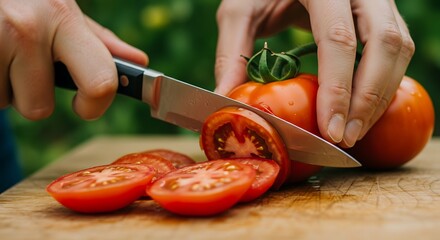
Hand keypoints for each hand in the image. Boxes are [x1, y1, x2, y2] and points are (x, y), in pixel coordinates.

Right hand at [0, 0, 147, 119]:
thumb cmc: (23, 3)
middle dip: (34, 99)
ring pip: (5, 103)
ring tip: (0, 50)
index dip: (95, 106)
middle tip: (23, 69)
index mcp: (64, 18)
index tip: (85, 106)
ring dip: (3, 85)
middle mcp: (29, 28)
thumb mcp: (61, 12)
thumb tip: (139, 61)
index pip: (100, 82)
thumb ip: (98, 42)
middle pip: (39, 108)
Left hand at [214, 0, 414, 147]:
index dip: (338, 88)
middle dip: (368, 99)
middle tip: (345, 137)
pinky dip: (382, 83)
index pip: (339, 39)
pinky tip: (361, 110)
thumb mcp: (241, 11)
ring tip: (353, 131)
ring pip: (398, 48)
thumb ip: (232, 50)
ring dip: (380, 95)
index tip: (330, 129)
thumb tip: (224, 98)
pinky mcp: (382, 12)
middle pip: (384, 44)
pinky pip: (396, 49)